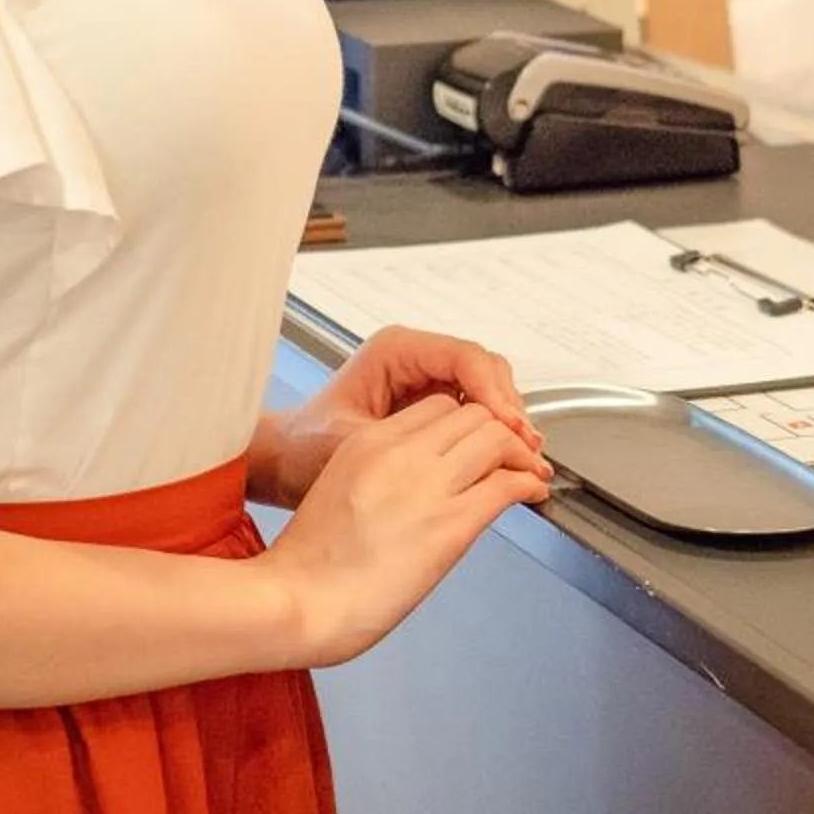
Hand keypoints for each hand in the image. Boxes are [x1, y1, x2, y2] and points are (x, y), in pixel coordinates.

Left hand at [252, 325, 548, 508]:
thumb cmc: (305, 447)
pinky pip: (476, 407)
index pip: (463, 357)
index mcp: (395, 351)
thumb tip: (462, 448)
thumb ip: (405, 442)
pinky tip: (504, 456)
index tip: (509, 427)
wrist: (287, 462)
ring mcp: (425, 378)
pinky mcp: (431, 403)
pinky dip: (494, 430)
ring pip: (486, 386)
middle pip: (484, 368)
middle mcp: (414, 357)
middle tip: (526, 447)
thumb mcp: (354, 443)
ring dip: (507, 419)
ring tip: (523, 455)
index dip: (493, 393)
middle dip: (508, 407)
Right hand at [262, 394, 553, 665]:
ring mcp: (427, 486)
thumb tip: (414, 490)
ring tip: (527, 470)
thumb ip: (377, 476)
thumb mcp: (338, 492)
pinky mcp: (450, 526)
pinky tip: (532, 493)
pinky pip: (506, 485)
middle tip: (511, 454)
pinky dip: (528, 483)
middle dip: (497, 431)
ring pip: (495, 438)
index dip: (464, 421)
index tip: (476, 442)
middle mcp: (400, 454)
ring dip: (518, 452)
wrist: (298, 601)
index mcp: (367, 443)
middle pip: (471, 414)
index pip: (435, 406)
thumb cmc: (308, 566)